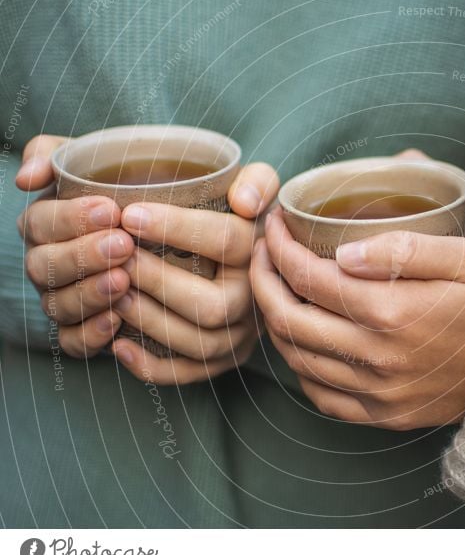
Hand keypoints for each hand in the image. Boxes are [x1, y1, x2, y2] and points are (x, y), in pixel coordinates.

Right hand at [17, 135, 133, 355]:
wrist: (163, 225)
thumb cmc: (128, 187)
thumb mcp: (95, 159)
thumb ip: (54, 156)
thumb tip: (26, 178)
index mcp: (45, 224)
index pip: (40, 223)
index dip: (71, 219)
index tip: (111, 210)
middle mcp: (46, 264)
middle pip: (44, 265)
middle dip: (83, 255)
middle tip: (123, 244)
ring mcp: (61, 298)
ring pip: (58, 303)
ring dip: (89, 293)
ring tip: (123, 280)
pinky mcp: (80, 330)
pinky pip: (72, 341)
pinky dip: (89, 334)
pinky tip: (115, 321)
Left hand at [111, 162, 277, 383]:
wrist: (242, 257)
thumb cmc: (236, 216)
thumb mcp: (258, 185)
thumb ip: (258, 181)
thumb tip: (245, 202)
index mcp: (262, 253)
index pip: (228, 240)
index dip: (178, 228)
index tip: (129, 214)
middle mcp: (256, 301)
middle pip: (212, 305)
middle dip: (157, 282)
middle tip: (116, 258)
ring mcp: (240, 336)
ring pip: (197, 343)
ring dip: (147, 319)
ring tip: (111, 290)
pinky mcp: (220, 361)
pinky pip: (186, 374)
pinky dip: (149, 365)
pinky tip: (116, 342)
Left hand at [251, 167, 464, 429]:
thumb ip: (406, 248)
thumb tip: (343, 251)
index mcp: (392, 311)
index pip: (306, 276)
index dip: (279, 245)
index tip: (275, 222)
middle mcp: (376, 357)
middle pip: (288, 319)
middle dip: (262, 279)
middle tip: (263, 251)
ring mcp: (378, 392)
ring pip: (297, 358)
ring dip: (274, 320)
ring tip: (276, 288)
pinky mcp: (385, 415)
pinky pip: (322, 396)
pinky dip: (300, 366)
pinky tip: (304, 341)